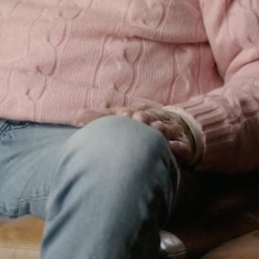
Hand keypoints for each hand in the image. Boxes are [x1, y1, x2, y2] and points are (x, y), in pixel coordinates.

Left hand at [73, 102, 197, 165]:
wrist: (180, 128)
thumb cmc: (144, 123)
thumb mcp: (124, 118)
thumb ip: (101, 118)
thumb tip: (76, 115)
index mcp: (139, 111)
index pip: (128, 110)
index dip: (123, 113)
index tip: (120, 115)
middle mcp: (154, 118)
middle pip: (147, 115)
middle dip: (141, 117)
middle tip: (135, 120)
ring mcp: (169, 131)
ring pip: (164, 127)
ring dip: (158, 129)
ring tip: (152, 130)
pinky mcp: (182, 145)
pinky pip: (180, 145)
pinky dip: (175, 146)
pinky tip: (169, 148)